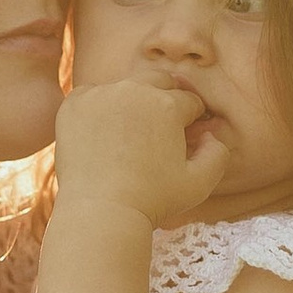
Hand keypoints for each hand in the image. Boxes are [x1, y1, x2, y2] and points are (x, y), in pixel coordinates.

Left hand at [52, 75, 226, 228]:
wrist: (101, 212)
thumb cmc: (152, 201)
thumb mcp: (200, 184)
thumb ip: (218, 154)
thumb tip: (211, 133)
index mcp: (168, 105)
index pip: (189, 101)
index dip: (193, 117)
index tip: (188, 131)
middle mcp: (135, 91)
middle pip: (160, 81)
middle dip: (168, 96)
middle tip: (163, 121)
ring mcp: (101, 95)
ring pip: (125, 86)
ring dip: (133, 101)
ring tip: (132, 130)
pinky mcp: (74, 104)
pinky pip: (92, 95)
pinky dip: (100, 107)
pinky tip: (103, 133)